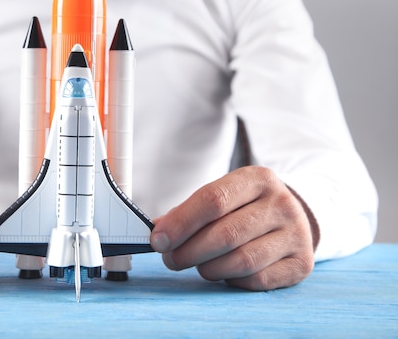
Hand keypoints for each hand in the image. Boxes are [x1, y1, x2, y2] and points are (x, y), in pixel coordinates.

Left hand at [150, 166, 317, 289]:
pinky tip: (224, 273)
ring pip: (241, 260)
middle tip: (170, 259)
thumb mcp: (222, 196)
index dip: (181, 223)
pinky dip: (232, 280)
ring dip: (208, 268)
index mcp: (257, 179)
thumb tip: (158, 230)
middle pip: (225, 233)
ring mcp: (296, 233)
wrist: (291, 217)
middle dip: (189, 251)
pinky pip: (258, 279)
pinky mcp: (302, 263)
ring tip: (197, 265)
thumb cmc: (245, 207)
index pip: (212, 200)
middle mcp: (281, 203)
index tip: (158, 240)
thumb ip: (190, 211)